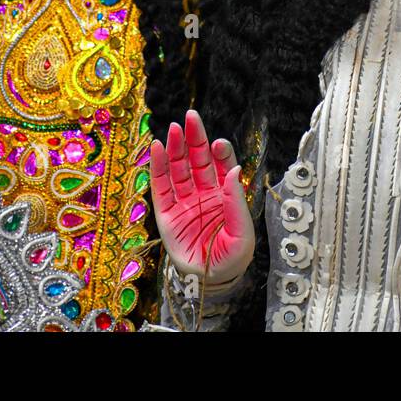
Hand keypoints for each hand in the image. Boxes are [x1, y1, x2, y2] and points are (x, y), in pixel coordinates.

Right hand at [150, 110, 254, 285]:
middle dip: (195, 139)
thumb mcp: (242, 232)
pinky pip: (160, 187)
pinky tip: (159, 148)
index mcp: (224, 195)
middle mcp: (203, 194)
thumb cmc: (231, 258)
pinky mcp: (166, 214)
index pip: (221, 166)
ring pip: (178, 169)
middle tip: (191, 117)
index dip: (220, 152)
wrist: (210, 282)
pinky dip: (158, 167)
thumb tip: (234, 170)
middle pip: (198, 160)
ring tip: (174, 128)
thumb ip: (236, 202)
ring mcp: (184, 202)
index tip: (218, 143)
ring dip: (176, 148)